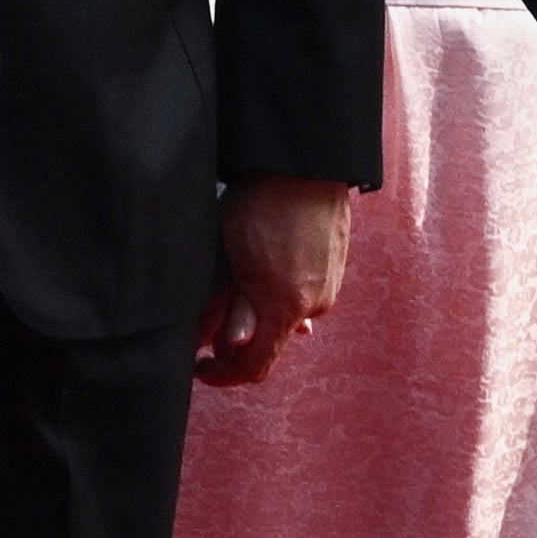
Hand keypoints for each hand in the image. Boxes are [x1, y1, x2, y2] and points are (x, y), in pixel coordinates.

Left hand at [195, 175, 358, 387]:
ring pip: (286, 314)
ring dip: (259, 311)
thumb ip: (233, 308)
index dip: (224, 374)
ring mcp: (329, 284)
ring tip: (233, 285)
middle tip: (208, 321)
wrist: (303, 163)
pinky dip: (280, 292)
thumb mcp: (235, 261)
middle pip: (270, 340)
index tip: (201, 366)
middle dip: (237, 339)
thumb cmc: (261, 205)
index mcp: (287, 308)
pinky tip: (262, 269)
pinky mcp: (335, 265)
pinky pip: (304, 292)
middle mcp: (315, 303)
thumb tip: (229, 345)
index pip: (255, 367)